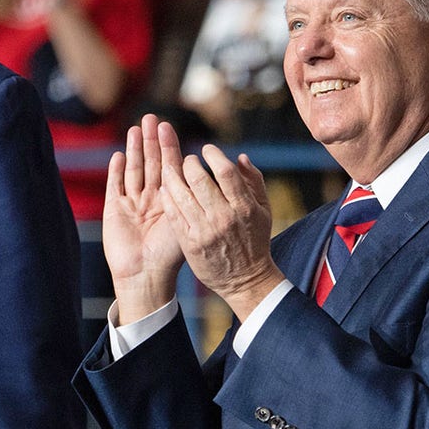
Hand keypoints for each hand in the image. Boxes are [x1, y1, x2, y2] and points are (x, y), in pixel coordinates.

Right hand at [103, 114, 186, 323]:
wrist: (146, 277)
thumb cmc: (170, 256)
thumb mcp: (187, 223)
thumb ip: (193, 200)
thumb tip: (208, 174)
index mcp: (170, 201)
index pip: (169, 167)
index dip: (168, 147)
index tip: (168, 127)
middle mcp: (151, 200)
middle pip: (150, 164)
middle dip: (151, 141)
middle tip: (152, 118)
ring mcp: (131, 204)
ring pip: (133, 170)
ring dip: (135, 149)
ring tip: (136, 128)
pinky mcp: (114, 211)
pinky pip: (115, 186)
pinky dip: (117, 171)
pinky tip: (119, 155)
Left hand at [158, 133, 284, 321]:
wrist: (245, 279)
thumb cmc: (255, 240)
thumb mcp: (263, 210)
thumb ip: (253, 181)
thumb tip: (240, 157)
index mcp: (243, 207)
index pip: (225, 172)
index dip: (213, 155)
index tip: (207, 149)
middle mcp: (223, 217)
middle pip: (199, 180)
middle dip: (189, 164)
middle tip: (187, 160)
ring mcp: (204, 231)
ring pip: (181, 195)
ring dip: (172, 177)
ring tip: (170, 169)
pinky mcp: (190, 243)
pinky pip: (173, 214)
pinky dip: (168, 198)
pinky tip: (166, 189)